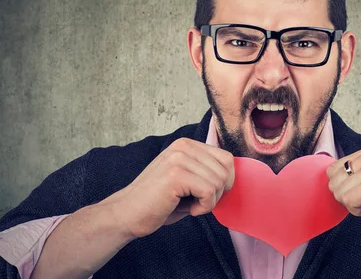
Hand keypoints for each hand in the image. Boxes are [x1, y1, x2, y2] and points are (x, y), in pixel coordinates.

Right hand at [109, 138, 234, 238]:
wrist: (127, 214)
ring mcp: (179, 159)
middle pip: (226, 169)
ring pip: (219, 181)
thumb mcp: (187, 180)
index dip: (225, 180)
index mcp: (187, 144)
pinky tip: (189, 209)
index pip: (226, 157)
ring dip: (209, 202)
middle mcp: (183, 146)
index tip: (209, 194)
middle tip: (199, 202)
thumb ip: (207, 173)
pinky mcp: (176, 175)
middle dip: (218, 193)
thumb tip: (233, 176)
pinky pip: (209, 192)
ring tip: (190, 206)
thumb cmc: (158, 202)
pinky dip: (204, 207)